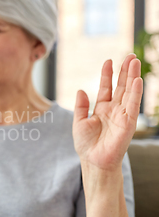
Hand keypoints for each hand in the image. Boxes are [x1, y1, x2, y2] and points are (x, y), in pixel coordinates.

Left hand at [73, 54, 142, 171]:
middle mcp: (114, 110)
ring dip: (132, 77)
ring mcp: (122, 115)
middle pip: (121, 86)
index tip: (108, 61)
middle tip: (130, 56)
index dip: (107, 74)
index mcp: (102, 109)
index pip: (106, 87)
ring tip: (134, 61)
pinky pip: (133, 105)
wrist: (93, 161)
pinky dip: (136, 93)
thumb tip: (81, 90)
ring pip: (129, 92)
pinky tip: (137, 80)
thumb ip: (81, 106)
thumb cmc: (86, 145)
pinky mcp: (129, 123)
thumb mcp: (79, 122)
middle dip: (125, 71)